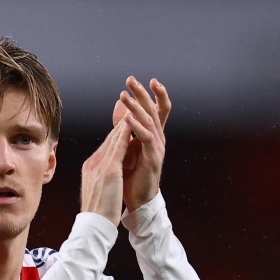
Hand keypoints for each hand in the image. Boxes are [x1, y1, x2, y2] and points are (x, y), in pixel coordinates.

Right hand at [80, 118, 131, 226]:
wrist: (94, 224)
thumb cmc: (98, 212)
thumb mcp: (98, 190)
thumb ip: (101, 178)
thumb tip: (107, 174)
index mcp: (90, 167)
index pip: (106, 146)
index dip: (116, 134)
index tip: (126, 123)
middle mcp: (93, 162)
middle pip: (109, 138)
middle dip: (121, 124)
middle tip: (130, 107)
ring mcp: (100, 165)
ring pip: (114, 138)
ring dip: (125, 123)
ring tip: (134, 109)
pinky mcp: (109, 169)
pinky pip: (119, 147)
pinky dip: (127, 134)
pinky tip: (134, 124)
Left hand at [112, 76, 170, 211]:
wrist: (138, 200)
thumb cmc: (132, 176)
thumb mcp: (129, 151)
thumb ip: (127, 135)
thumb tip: (121, 119)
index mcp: (152, 135)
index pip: (156, 109)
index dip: (152, 94)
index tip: (143, 80)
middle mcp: (158, 139)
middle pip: (152, 110)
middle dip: (142, 94)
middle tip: (130, 79)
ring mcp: (157, 148)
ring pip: (149, 122)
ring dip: (136, 108)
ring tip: (124, 96)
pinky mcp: (153, 159)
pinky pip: (146, 139)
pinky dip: (137, 128)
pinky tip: (127, 120)